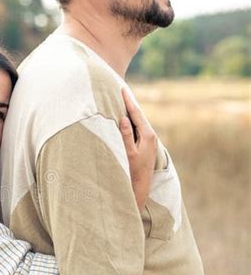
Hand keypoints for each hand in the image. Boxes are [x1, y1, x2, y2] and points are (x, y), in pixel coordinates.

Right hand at [120, 88, 156, 211]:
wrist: (141, 185)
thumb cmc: (133, 170)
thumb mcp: (128, 152)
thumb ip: (126, 134)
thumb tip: (124, 118)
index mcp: (147, 135)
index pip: (136, 114)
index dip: (128, 101)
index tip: (123, 89)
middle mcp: (151, 136)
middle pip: (139, 115)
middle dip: (130, 103)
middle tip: (123, 90)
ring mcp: (150, 140)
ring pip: (140, 121)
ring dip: (132, 111)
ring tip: (124, 100)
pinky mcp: (147, 144)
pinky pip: (139, 127)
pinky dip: (133, 120)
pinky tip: (128, 117)